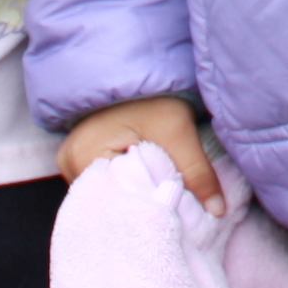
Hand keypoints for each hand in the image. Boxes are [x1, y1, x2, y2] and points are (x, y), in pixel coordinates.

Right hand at [60, 95, 220, 209]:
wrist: (140, 71)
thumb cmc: (153, 95)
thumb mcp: (178, 131)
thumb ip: (196, 172)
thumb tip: (218, 210)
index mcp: (83, 157)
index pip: (115, 202)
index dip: (148, 210)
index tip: (175, 216)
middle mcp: (68, 163)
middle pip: (110, 200)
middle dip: (144, 205)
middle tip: (176, 212)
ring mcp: (70, 161)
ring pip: (109, 193)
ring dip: (136, 196)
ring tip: (162, 199)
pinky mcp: (81, 158)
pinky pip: (107, 183)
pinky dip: (129, 186)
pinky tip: (149, 187)